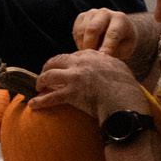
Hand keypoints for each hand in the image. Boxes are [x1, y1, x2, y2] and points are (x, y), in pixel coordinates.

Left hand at [29, 50, 147, 120]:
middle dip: (48, 67)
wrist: (125, 101)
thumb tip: (105, 66)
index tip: (64, 69)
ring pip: (49, 75)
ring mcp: (74, 77)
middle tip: (45, 75)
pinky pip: (51, 97)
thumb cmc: (127, 88)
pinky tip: (34, 105)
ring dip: (41, 81)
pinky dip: (41, 101)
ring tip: (38, 87)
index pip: (73, 55)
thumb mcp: (118, 68)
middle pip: (57, 61)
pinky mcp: (71, 93)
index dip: (66, 63)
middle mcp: (81, 63)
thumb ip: (107, 64)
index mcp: (92, 55)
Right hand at [73, 8, 139, 58]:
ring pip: (82, 31)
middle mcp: (105, 12)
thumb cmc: (122, 44)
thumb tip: (99, 57)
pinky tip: (87, 47)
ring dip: (84, 46)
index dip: (107, 47)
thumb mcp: (124, 49)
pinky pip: (76, 31)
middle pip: (92, 29)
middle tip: (91, 60)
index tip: (102, 58)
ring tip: (90, 55)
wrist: (117, 31)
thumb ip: (113, 52)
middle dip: (90, 46)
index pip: (112, 33)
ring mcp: (92, 13)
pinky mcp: (82, 16)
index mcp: (120, 19)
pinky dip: (79, 42)